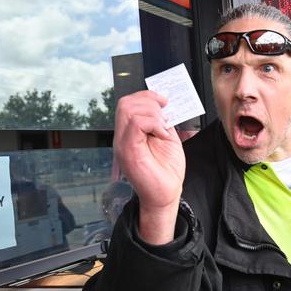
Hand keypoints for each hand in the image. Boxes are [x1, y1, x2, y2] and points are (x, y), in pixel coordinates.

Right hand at [114, 91, 185, 243]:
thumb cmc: (166, 171)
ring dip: (153, 114)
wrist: (166, 195)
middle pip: (126, 102)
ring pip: (128, 109)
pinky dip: (153, 123)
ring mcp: (122, 144)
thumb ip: (163, 122)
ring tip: (164, 129)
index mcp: (130, 133)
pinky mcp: (128, 151)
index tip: (165, 101)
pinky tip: (163, 135)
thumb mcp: (168, 138)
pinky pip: (135, 123)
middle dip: (150, 102)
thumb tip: (166, 105)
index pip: (128, 102)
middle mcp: (122, 137)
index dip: (147, 95)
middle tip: (165, 116)